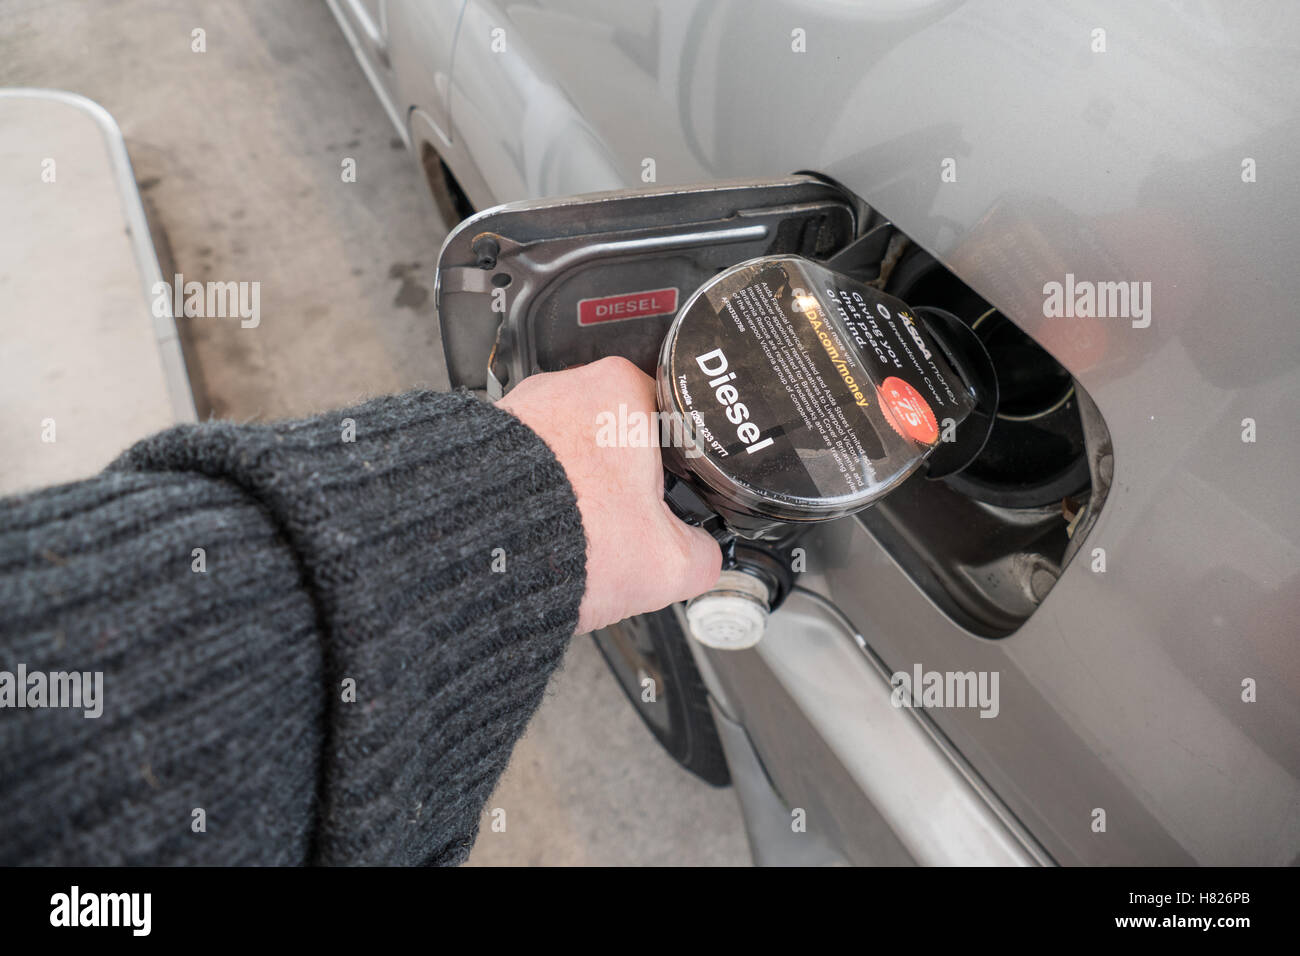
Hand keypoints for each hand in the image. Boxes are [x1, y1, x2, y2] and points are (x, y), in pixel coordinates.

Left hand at [496, 357, 721, 632]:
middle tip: (630, 525)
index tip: (680, 499)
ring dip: (584, 488)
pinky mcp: (490, 438)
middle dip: (627, 482)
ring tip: (588, 531)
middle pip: (622, 435)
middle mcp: (570, 386)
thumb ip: (703, 558)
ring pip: (575, 451)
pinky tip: (550, 529)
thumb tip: (704, 558)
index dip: (684, 469)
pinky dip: (544, 495)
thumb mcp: (668, 564)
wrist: (484, 558)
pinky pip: (533, 465)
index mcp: (624, 390)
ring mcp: (525, 408)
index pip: (676, 419)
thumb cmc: (567, 538)